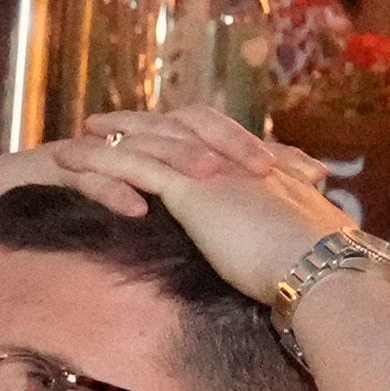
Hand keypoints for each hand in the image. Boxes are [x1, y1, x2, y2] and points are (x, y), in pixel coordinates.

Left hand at [43, 104, 349, 305]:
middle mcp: (232, 159)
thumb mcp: (305, 242)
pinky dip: (98, 160)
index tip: (160, 136)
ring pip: (147, 141)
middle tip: (104, 123)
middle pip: (174, 127)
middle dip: (138, 123)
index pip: (212, 142)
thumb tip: (300, 246)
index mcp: (259, 169)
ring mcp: (211, 168)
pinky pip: (131, 164)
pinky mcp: (189, 187)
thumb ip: (292, 234)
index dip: (180, 136)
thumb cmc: (320, 267)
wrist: (320, 267)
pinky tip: (69, 162)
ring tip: (74, 140)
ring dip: (108, 138)